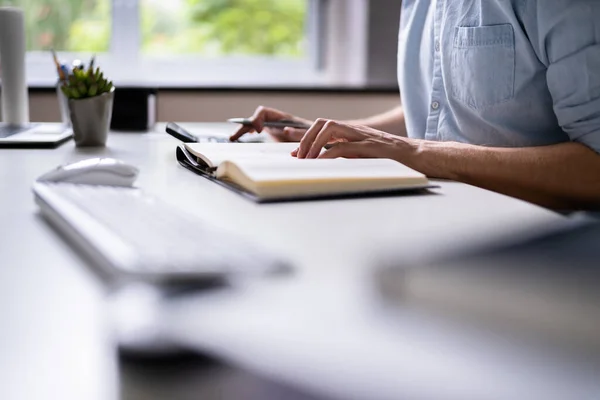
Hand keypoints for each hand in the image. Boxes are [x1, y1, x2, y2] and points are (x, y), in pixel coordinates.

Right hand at [229, 106, 311, 141]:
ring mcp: (270, 126)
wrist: (316, 138)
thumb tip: (286, 129)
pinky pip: (254, 131)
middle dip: (244, 126)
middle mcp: (273, 120)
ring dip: (241, 130)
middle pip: (254, 119)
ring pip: (252, 125)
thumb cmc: (313, 134)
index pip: (263, 112)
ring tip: (232, 138)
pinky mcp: (269, 134)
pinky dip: (245, 134)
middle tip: (235, 136)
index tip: (257, 129)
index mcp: (281, 117)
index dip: (257, 119)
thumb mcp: (306, 133)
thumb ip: (297, 132)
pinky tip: (237, 139)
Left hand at [292, 119, 418, 163]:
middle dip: (306, 137)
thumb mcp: (363, 156)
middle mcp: (355, 131)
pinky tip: (322, 163)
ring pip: (330, 129)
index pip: (323, 127)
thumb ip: (346, 156)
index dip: (306, 136)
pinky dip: (329, 155)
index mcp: (352, 133)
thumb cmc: (390, 159)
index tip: (293, 151)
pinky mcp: (369, 146)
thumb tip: (325, 164)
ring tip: (307, 160)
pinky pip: (344, 146)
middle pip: (323, 123)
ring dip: (315, 143)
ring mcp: (362, 136)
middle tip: (299, 156)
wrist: (415, 155)